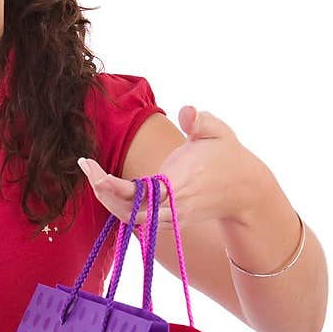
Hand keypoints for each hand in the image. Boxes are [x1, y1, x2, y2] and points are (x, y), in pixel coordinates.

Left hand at [77, 106, 261, 227]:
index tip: (95, 173)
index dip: (115, 188)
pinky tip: (105, 184)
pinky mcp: (169, 221)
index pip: (141, 193)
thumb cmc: (228, 157)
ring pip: (130, 217)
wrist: (245, 192)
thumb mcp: (219, 132)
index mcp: (180, 185)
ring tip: (92, 172)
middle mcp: (173, 207)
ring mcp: (170, 218)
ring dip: (107, 199)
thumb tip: (188, 110)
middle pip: (128, 210)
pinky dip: (119, 205)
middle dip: (103, 192)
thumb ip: (201, 121)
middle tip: (86, 166)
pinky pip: (137, 218)